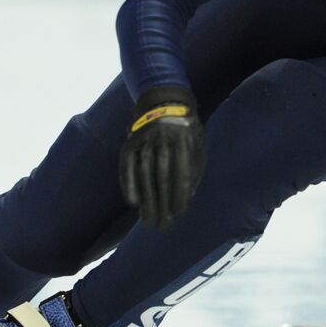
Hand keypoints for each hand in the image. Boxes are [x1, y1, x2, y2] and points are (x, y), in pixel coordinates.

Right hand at [119, 86, 205, 231]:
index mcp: (184, 137)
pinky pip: (127, 166)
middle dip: (162, 203)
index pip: (182, 171)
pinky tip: (133, 202)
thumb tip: (188, 197)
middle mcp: (162, 138)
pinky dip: (128, 184)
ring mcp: (144, 139)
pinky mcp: (130, 142)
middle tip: (161, 225)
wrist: (163, 101)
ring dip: (146, 199)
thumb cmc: (186, 129)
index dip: (180, 193)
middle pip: (161, 176)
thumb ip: (195, 167)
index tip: (178, 213)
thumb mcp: (198, 142)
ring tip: (148, 220)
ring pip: (144, 173)